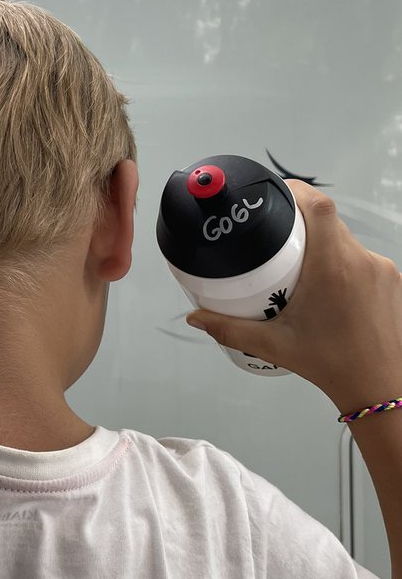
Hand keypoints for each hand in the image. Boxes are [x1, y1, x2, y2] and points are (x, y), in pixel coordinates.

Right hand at [187, 181, 401, 414]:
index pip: (319, 206)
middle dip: (303, 221)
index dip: (296, 190)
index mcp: (332, 268)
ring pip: (347, 239)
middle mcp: (360, 262)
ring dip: (324, 244)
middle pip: (329, 220)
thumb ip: (229, 328)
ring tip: (301, 266)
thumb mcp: (273, 345)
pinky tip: (328, 286)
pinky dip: (343, 263)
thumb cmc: (334, 366)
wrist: (380, 388)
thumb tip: (197, 317)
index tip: (277, 194)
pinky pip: (363, 258)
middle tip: (278, 237)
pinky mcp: (392, 280)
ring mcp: (381, 269)